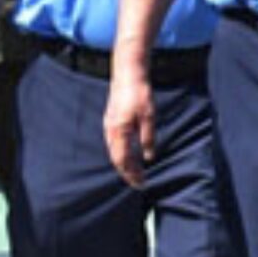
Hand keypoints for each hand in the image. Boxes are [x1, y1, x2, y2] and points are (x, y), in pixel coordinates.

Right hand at [102, 70, 155, 188]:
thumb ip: (148, 137)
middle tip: (139, 183)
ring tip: (134, 172)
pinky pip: (113, 143)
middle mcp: (110, 131)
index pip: (123, 160)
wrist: (127, 72)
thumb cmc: (139, 93)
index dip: (132, 174)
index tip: (141, 184)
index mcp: (119, 131)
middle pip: (117, 159)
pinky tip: (128, 155)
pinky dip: (120, 154)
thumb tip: (148, 157)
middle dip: (127, 172)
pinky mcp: (110, 120)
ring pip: (114, 151)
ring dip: (124, 164)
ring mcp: (108, 125)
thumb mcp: (149, 115)